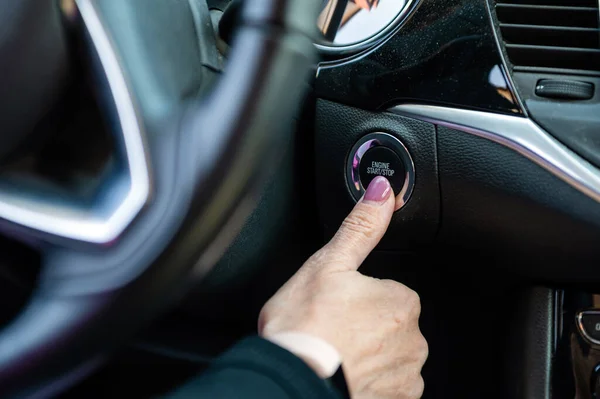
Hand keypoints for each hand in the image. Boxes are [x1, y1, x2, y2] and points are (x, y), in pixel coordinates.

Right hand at [259, 176, 427, 398]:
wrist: (294, 383)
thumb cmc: (305, 329)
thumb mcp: (328, 264)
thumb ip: (360, 228)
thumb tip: (382, 192)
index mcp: (401, 301)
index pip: (388, 292)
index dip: (359, 298)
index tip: (336, 307)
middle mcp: (412, 341)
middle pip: (389, 326)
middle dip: (365, 329)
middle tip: (331, 331)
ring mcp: (405, 376)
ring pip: (387, 358)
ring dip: (366, 358)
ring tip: (333, 355)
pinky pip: (386, 386)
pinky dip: (368, 382)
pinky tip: (342, 377)